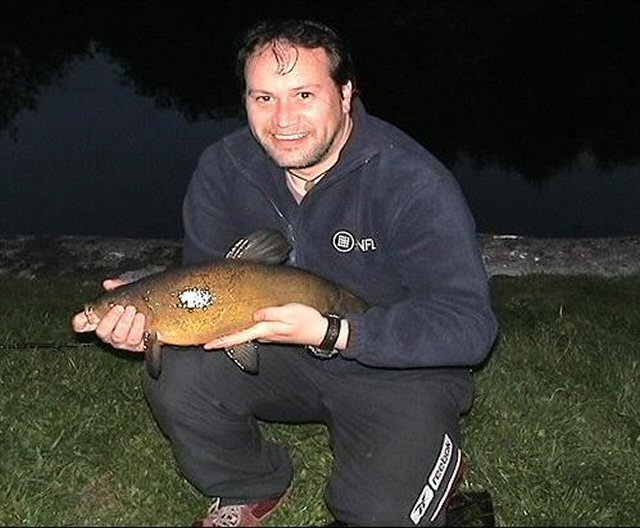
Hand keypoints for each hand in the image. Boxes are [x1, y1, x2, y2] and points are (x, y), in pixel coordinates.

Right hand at [71, 277, 146, 352]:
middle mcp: (111, 332)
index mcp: (104, 317)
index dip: (79, 322)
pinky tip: (142, 318)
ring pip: (117, 337)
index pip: (83, 324)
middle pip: (101, 332)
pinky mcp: (137, 345)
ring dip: (125, 323)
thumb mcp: (134, 285)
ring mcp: (123, 341)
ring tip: (134, 310)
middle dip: (110, 319)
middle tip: (121, 307)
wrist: (168, 305)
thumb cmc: (147, 295)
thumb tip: (108, 283)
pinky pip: (133, 341)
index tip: (83, 316)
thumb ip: (121, 284)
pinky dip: (137, 328)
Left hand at [203, 303, 328, 349]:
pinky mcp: (275, 333)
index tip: (206, 345)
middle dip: (223, 339)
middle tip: (205, 340)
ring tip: (219, 332)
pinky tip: (242, 326)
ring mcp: (270, 336)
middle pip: (239, 338)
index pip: (239, 337)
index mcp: (266, 330)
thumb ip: (271, 314)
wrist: (322, 331)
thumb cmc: (308, 320)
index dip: (222, 340)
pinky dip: (246, 331)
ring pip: (247, 335)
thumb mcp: (290, 312)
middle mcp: (265, 335)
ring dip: (233, 335)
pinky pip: (256, 333)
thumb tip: (255, 314)